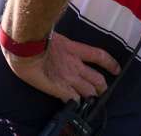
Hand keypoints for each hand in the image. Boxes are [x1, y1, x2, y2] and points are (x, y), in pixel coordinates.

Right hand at [3, 32, 120, 101]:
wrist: (24, 48)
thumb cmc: (34, 39)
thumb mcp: (53, 35)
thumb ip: (62, 41)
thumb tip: (63, 38)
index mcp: (74, 49)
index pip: (100, 55)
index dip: (111, 63)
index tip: (117, 69)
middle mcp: (75, 65)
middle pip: (97, 78)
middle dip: (102, 86)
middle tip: (103, 89)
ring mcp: (68, 77)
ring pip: (88, 91)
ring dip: (92, 96)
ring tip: (92, 99)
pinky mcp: (58, 88)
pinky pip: (73, 99)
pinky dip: (76, 102)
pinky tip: (76, 103)